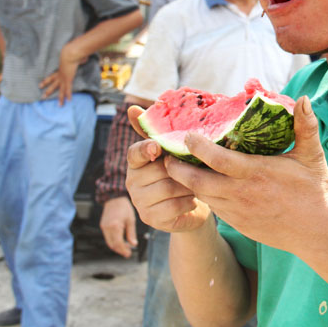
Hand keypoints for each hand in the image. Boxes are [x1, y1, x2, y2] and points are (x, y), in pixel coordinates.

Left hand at [39, 45, 84, 104]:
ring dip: (59, 98)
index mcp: (59, 69)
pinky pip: (68, 89)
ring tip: (59, 105)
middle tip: (42, 97)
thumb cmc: (71, 53)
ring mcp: (64, 78)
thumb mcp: (72, 57)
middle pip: (52, 84)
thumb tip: (83, 58)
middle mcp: (60, 75)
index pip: (51, 77)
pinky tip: (68, 100)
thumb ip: (76, 59)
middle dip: (48, 91)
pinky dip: (68, 95)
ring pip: (60, 90)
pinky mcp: (68, 80)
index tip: (40, 85)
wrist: (69, 54)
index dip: (46, 81)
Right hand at [99, 197, 137, 257]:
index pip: (118, 243)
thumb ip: (131, 233)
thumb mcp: (131, 220)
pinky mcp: (103, 226)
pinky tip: (120, 241)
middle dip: (120, 250)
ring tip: (125, 247)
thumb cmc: (124, 207)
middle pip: (112, 245)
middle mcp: (107, 228)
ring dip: (117, 246)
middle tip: (128, 253)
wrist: (114, 198)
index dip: (123, 250)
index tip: (129, 254)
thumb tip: (134, 244)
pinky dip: (113, 241)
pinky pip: (108, 237)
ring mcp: (104, 227)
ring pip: (109, 242)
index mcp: (115, 226)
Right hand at [125, 105, 211, 232]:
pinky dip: (188, 202)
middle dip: (181, 169)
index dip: (146, 149)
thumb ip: (157, 131)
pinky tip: (192, 199)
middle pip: (159, 171)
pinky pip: (173, 207)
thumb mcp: (174, 152)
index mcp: (136, 162)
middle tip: (195, 168)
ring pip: (168, 188)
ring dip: (188, 185)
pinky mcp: (150, 219)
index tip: (158, 148)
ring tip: (195, 184)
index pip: (135, 152)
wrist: (192, 206)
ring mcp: (139, 202)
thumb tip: (132, 107)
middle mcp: (132, 181)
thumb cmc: (183, 173)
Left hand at [164, 96, 327, 253]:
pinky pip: (213, 207)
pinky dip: (202, 195)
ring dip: (187, 182)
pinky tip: (199, 184)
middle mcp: (242, 193)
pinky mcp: (238, 223)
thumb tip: (304, 98)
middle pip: (198, 181)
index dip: (197, 147)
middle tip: (167, 156)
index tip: (186, 136)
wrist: (316, 233)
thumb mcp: (312, 156)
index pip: (217, 159)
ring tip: (177, 167)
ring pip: (202, 196)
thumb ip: (306, 126)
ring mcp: (237, 211)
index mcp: (256, 173)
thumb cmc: (315, 191)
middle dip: (178, 168)